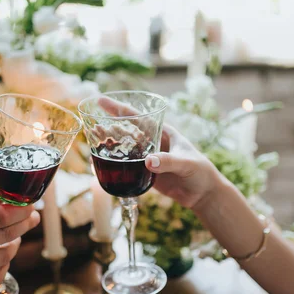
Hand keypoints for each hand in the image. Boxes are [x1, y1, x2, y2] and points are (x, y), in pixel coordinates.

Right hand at [0, 197, 39, 293]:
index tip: (30, 206)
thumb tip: (5, 200)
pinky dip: (4, 266)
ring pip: (5, 256)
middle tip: (32, 218)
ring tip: (13, 238)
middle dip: (25, 224)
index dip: (20, 211)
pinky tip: (2, 259)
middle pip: (6, 235)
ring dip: (15, 245)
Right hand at [98, 97, 221, 209]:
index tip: (101, 100)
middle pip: (126, 130)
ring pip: (124, 148)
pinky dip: (115, 165)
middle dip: (109, 125)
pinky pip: (127, 166)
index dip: (119, 108)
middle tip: (91, 122)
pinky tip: (102, 165)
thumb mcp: (187, 164)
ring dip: (109, 144)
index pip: (137, 116)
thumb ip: (169, 162)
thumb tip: (147, 162)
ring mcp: (148, 158)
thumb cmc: (200, 172)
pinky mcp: (146, 173)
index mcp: (162, 132)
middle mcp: (153, 142)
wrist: (203, 194)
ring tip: (92, 142)